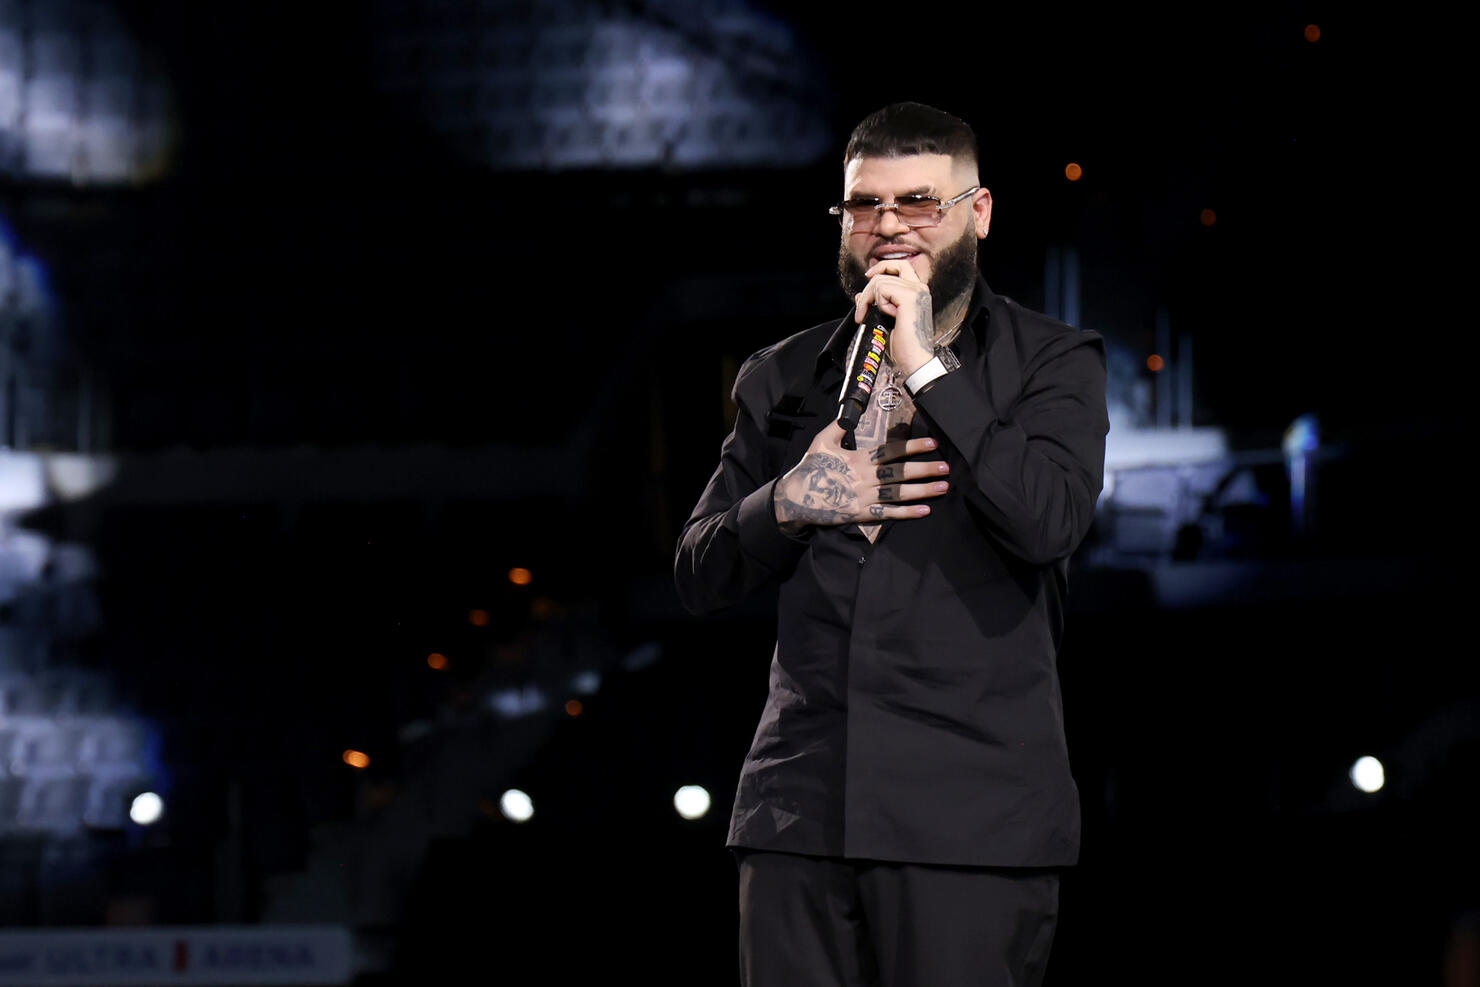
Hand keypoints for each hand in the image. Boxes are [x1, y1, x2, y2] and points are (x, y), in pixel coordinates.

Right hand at [774, 422, 948, 533]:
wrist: (796, 498)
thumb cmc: (811, 468)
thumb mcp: (821, 442)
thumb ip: (838, 427)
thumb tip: (850, 413)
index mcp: (858, 459)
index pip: (890, 451)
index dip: (912, 447)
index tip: (932, 444)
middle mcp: (865, 478)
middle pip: (899, 473)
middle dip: (924, 470)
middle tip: (945, 468)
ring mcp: (864, 497)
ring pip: (898, 493)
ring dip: (922, 491)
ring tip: (942, 487)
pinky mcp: (862, 514)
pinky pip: (888, 515)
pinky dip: (906, 513)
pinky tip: (925, 510)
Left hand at [852, 259, 935, 377]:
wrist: (915, 361)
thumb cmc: (904, 347)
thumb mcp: (885, 321)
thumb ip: (876, 304)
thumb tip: (861, 295)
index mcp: (918, 292)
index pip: (901, 266)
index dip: (883, 267)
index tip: (868, 276)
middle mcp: (919, 289)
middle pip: (887, 271)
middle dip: (870, 287)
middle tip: (862, 308)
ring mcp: (916, 292)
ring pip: (880, 281)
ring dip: (869, 300)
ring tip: (871, 317)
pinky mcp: (909, 298)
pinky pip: (882, 289)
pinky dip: (877, 302)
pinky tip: (885, 316)